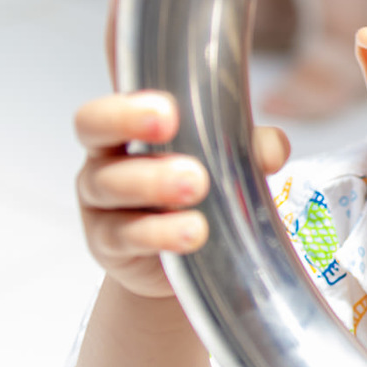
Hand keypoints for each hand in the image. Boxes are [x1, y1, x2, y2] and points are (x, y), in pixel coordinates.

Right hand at [74, 90, 288, 299]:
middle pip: (94, 131)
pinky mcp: (109, 245)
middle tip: (176, 135)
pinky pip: (125, 236)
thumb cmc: (200, 194)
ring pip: (110, 186)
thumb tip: (272, 150)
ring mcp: (101, 204)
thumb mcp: (225, 164)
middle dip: (130, 123)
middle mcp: (105, 159)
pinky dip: (159, 233)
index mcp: (127, 127)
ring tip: (197, 187)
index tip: (168, 109)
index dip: (126, 106)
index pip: (106, 105)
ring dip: (153, 183)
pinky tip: (192, 233)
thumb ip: (248, 148)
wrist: (189, 260)